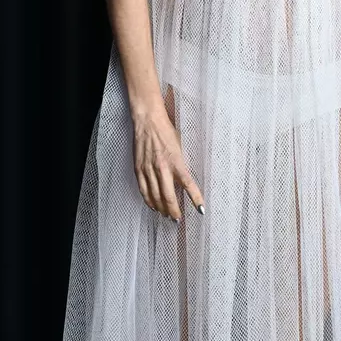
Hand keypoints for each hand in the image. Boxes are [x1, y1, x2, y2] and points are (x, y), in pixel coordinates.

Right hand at [131, 103, 201, 221]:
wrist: (148, 121)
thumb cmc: (166, 131)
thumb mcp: (180, 147)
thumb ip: (181, 165)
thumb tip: (184, 181)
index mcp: (176, 161)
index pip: (188, 185)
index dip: (195, 199)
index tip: (201, 210)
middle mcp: (162, 168)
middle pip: (168, 197)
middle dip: (174, 211)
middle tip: (177, 219)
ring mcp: (149, 169)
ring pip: (155, 196)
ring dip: (162, 208)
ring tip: (166, 216)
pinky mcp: (139, 169)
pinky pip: (144, 190)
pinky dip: (148, 200)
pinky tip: (153, 206)